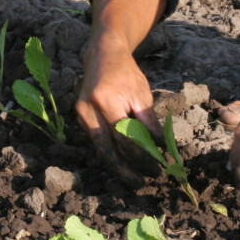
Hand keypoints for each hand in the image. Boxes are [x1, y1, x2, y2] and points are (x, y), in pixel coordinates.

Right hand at [74, 41, 162, 184]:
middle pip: (107, 149)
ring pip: (100, 148)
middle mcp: (89, 110)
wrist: (102, 56)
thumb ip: (148, 122)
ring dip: (117, 164)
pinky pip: (97, 140)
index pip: (125, 138)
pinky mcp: (80, 117)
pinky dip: (110, 152)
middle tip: (141, 183)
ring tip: (133, 178)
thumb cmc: (126, 73)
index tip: (156, 167)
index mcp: (106, 101)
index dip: (141, 156)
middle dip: (125, 169)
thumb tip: (159, 147)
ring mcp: (81, 115)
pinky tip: (122, 161)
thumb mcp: (141, 94)